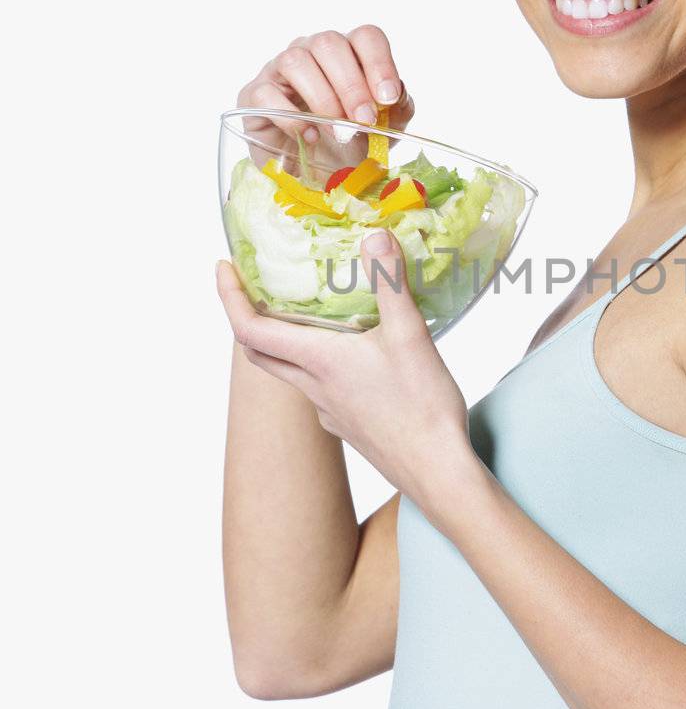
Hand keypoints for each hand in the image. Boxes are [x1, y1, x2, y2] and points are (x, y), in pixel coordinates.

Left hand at [215, 227, 475, 517]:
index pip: (250, 329)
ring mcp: (329, 411)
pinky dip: (320, 367)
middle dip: (248, 318)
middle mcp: (314, 387)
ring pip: (291, 372)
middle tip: (254, 288)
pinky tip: (354, 358)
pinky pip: (319, 391)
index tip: (224, 269)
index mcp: (320, 361)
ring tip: (309, 315)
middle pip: (260, 353)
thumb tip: (375, 236)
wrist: (437, 472)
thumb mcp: (411, 336)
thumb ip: (390, 283)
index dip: (229, 297)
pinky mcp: (348, 426)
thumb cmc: (423, 408)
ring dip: (286, 343)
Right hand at [234, 25, 417, 175]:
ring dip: (322, 98)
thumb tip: (397, 94)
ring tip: (339, 132)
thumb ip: (397, 109)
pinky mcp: (254, 94)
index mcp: (349, 53)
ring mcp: (279, 70)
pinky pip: (266, 93)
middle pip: (328, 43)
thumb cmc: (351, 143)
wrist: (317, 174)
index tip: (387, 99)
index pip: (365, 37)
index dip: (379, 63)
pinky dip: (291, 117)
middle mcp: (312, 52)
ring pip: (296, 61)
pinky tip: (310, 137)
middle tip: (364, 121)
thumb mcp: (384, 129)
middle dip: (351, 84)